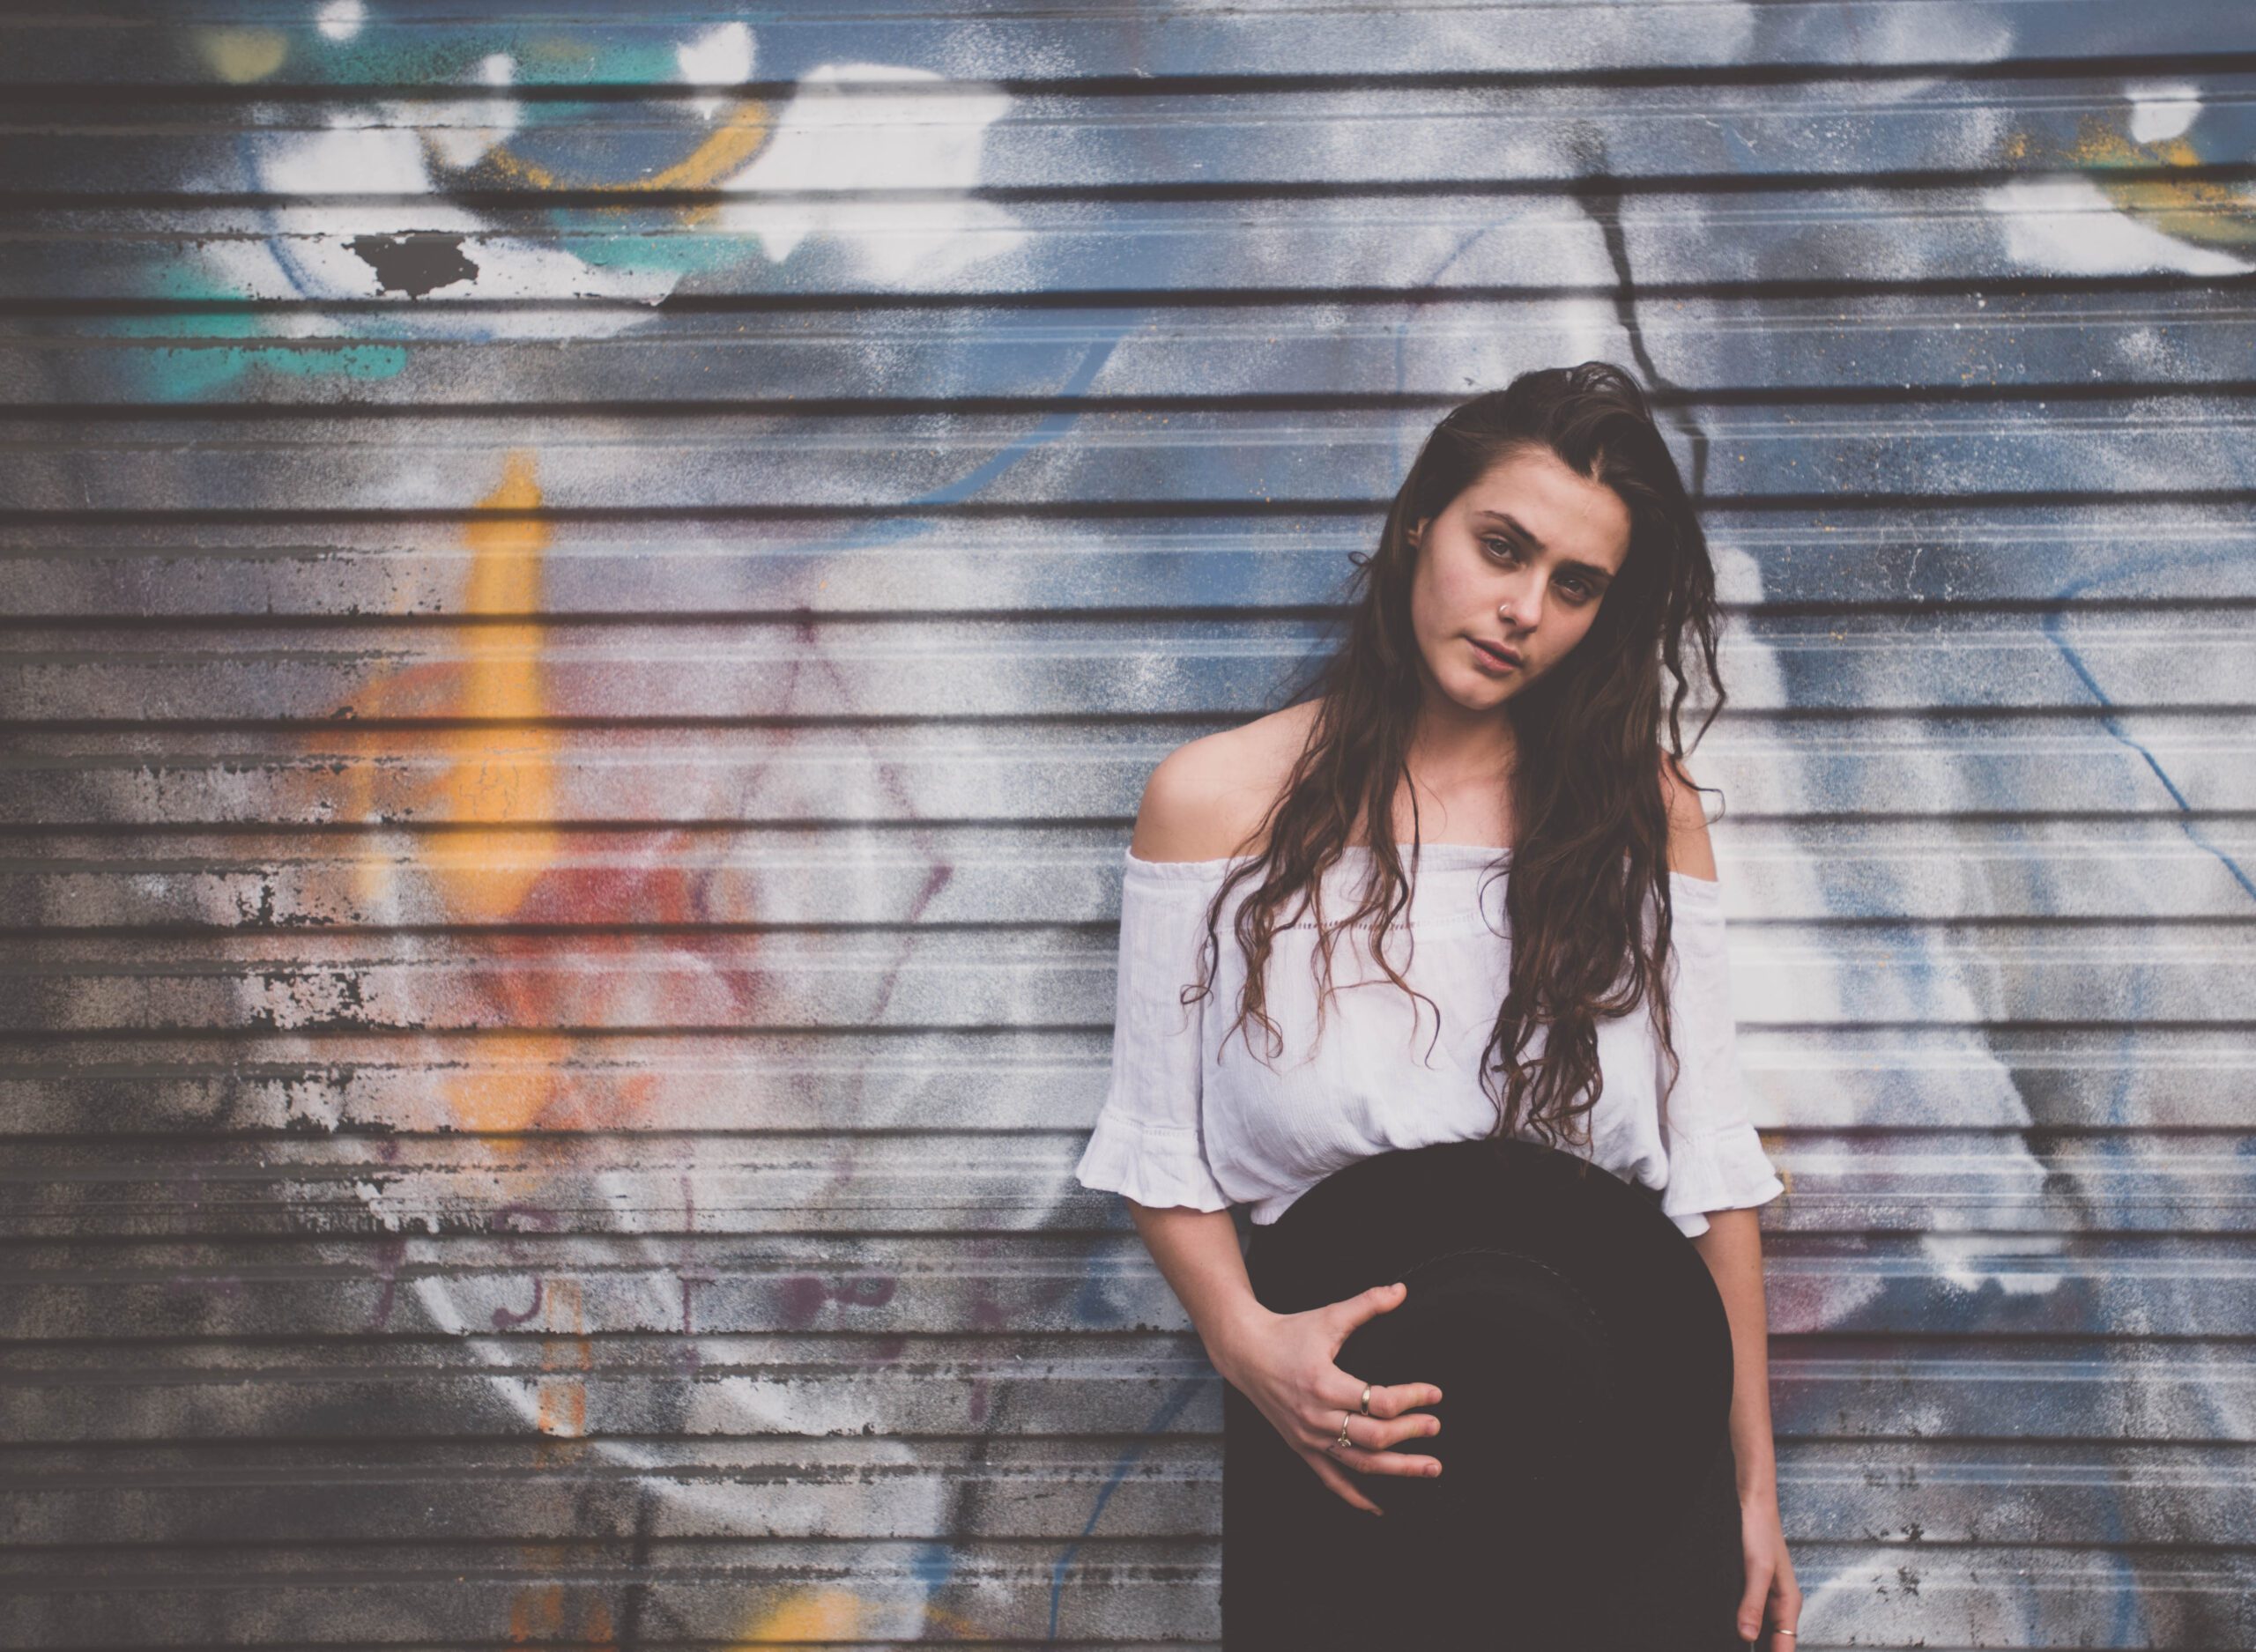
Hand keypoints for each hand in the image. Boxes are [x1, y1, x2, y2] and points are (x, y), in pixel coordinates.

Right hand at [1211, 1280, 1443, 1514]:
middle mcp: (1316, 1417)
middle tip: (1437, 1427)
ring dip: (1398, 1469)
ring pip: (1360, 1464)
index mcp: (1325, 1384)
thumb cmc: (1289, 1332)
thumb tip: (1402, 1290)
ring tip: (1431, 1468)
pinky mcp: (1301, 1448)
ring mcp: (1308, 1437)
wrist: (1245, 1352)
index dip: (1413, 1398)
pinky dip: (1356, 1497)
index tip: (1435, 1394)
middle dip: (1411, 1433)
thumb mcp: (1328, 1316)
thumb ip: (1367, 1304)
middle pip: (1375, 1437)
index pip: (1380, 1401)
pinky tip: (1381, 1507)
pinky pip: (1331, 1480)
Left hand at [1735, 1491, 1801, 1646]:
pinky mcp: (1749, 1586)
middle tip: (1732, 1649)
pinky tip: (1722, 1624)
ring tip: (1725, 1642)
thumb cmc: (1759, 1530)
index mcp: (1788, 1603)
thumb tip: (1747, 1636)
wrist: (1750, 1501)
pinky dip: (1738, 1621)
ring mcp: (1764, 1595)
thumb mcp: (1757, 1569)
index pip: (1786, 1645)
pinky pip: (1746, 1611)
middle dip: (1759, 1650)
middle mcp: (1778, 1603)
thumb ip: (1753, 1603)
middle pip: (1773, 1641)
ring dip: (1748, 1638)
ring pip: (1759, 1628)